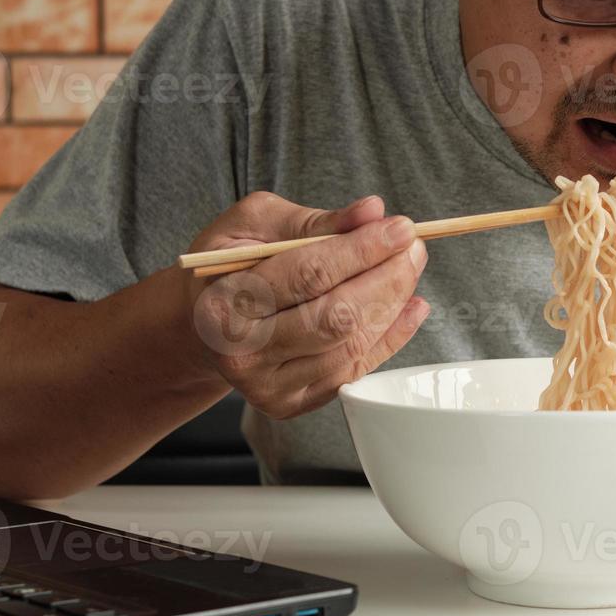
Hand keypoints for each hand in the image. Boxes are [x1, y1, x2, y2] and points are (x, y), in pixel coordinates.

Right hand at [183, 191, 429, 418]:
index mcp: (225, 303)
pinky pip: (355, 370)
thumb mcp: (254, 225)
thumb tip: (372, 211)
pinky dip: (390, 336)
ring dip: (392, 305)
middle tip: (414, 247)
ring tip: (409, 269)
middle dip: (386, 278)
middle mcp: (244, 353)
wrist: (202, 326)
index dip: (362, 250)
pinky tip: (409, 306)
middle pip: (336, 317)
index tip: (401, 228)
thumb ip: (313, 219)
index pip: (308, 274)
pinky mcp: (293, 403)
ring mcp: (269, 386)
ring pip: (351, 346)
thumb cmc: (229, 268)